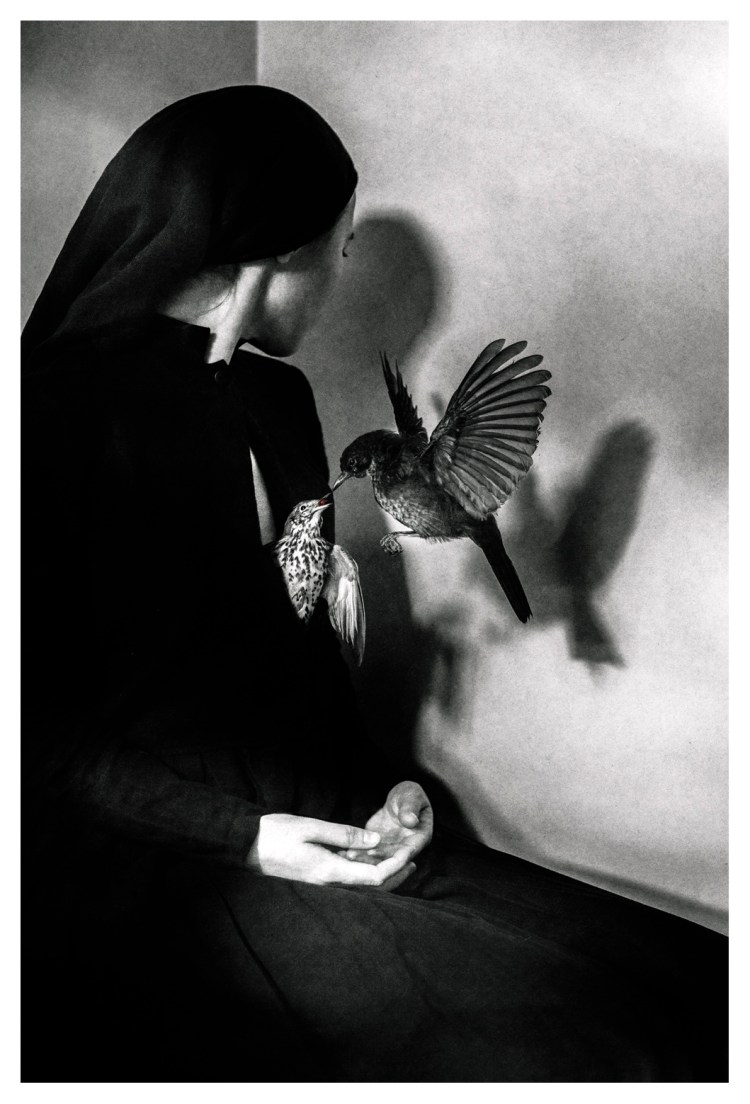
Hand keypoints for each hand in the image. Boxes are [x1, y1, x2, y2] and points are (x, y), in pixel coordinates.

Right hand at [246, 813, 415, 890]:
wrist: (244, 847)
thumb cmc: (275, 834)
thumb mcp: (311, 826)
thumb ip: (345, 834)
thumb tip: (375, 840)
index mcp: (329, 871)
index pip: (375, 877)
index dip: (397, 866)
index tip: (409, 851)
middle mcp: (328, 885)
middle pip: (372, 888)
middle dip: (397, 875)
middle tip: (414, 860)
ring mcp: (322, 886)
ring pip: (361, 887)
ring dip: (383, 875)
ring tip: (399, 860)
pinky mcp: (316, 881)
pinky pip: (348, 881)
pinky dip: (365, 872)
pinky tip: (370, 859)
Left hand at [343, 781, 432, 866]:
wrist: (401, 798)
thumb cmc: (410, 794)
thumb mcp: (411, 795)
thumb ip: (411, 807)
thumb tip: (411, 821)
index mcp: (419, 838)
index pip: (406, 852)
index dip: (389, 855)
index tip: (372, 852)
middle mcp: (406, 848)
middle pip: (389, 860)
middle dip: (371, 860)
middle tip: (352, 856)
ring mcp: (392, 849)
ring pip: (378, 859)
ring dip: (362, 859)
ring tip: (345, 855)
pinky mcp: (379, 847)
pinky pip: (369, 852)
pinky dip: (358, 853)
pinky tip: (344, 852)